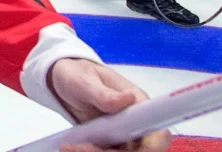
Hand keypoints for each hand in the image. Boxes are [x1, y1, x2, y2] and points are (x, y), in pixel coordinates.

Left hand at [49, 59, 170, 151]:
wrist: (65, 80)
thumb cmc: (79, 75)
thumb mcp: (86, 82)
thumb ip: (104, 93)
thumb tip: (128, 98)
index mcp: (138, 103)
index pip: (156, 129)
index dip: (152, 144)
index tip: (132, 148)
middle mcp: (135, 121)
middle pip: (140, 148)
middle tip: (87, 147)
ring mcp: (122, 133)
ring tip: (74, 146)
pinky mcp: (108, 141)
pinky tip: (72, 147)